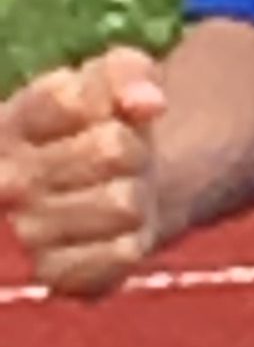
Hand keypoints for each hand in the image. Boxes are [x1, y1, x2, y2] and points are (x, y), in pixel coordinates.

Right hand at [1, 47, 169, 299]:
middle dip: (134, 149)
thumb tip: (146, 102)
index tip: (102, 112)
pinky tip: (115, 233)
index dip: (109, 101)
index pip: (71, 99)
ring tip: (118, 191)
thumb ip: (130, 72)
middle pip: (110, 150)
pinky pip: (123, 254)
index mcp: (9, 124)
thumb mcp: (117, 76)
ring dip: (137, 195)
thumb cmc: (107, 121)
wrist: (115, 185)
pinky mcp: (55, 274)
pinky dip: (134, 240)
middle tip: (122, 158)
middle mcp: (5, 181)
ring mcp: (25, 232)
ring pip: (124, 204)